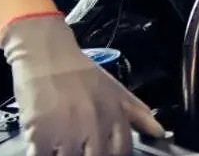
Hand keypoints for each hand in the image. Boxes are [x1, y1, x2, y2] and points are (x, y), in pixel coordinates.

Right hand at [0, 13, 165, 154]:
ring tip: (62, 147)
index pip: (122, 151)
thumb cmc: (80, 72)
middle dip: (89, 155)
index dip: (113, 154)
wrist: (46, 53)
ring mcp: (67, 131)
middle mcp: (94, 124)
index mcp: (114, 115)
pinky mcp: (39, 134)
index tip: (102, 149)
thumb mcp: (115, 90)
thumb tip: (159, 133)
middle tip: (81, 147)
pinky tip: (44, 147)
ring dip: (65, 155)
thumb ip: (138, 114)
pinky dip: (44, 154)